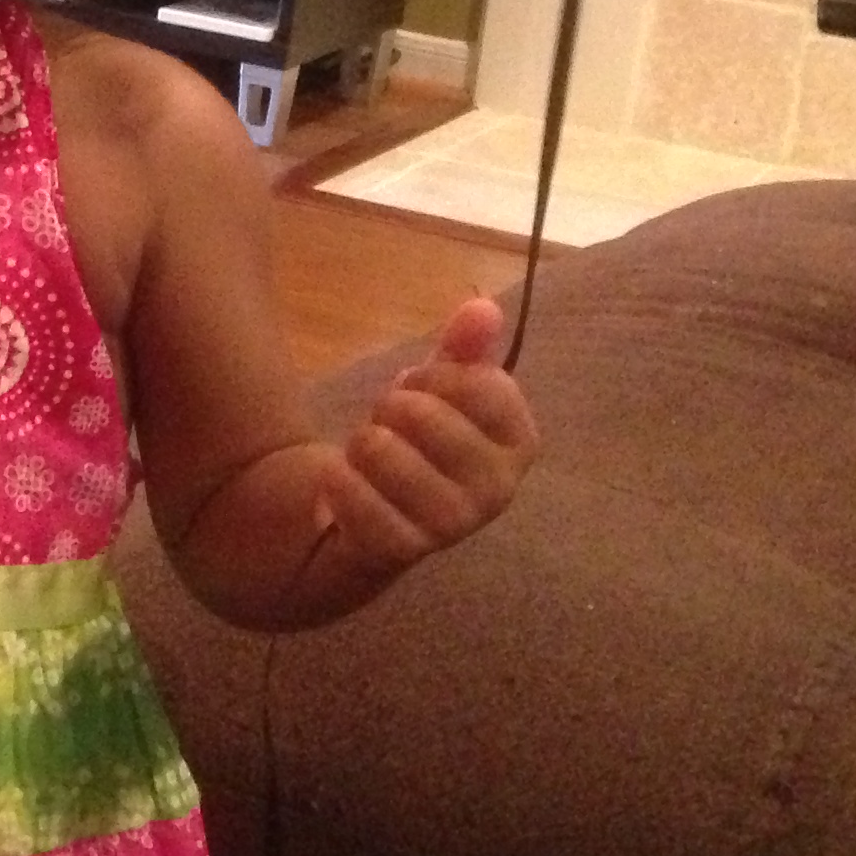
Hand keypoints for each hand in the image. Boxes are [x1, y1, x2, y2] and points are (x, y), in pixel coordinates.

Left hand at [307, 295, 538, 586]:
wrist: (373, 518)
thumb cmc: (419, 443)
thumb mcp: (442, 389)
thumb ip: (464, 346)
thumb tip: (482, 306)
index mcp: (519, 444)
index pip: (480, 383)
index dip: (436, 375)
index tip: (425, 388)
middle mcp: (498, 489)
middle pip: (423, 412)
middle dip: (391, 407)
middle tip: (391, 425)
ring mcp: (452, 524)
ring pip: (380, 449)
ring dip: (361, 441)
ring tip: (370, 455)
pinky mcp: (403, 549)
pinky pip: (353, 493)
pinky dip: (337, 477)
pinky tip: (345, 482)